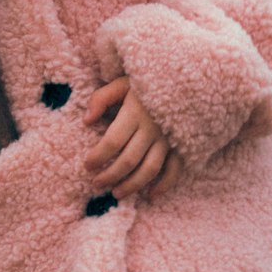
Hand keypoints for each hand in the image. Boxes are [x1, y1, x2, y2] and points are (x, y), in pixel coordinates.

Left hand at [84, 77, 182, 199]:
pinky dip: (164, 184)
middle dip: (110, 175)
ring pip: (149, 169)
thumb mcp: (122, 83)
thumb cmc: (147, 81)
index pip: (113, 141)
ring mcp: (168, 139)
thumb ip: (102, 99)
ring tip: (117, 193)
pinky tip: (151, 195)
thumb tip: (87, 120)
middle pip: (129, 160)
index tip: (87, 166)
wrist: (185, 77)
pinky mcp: (181, 144)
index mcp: (135, 113)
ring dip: (132, 185)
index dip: (98, 157)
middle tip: (97, 183)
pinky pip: (174, 169)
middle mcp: (152, 129)